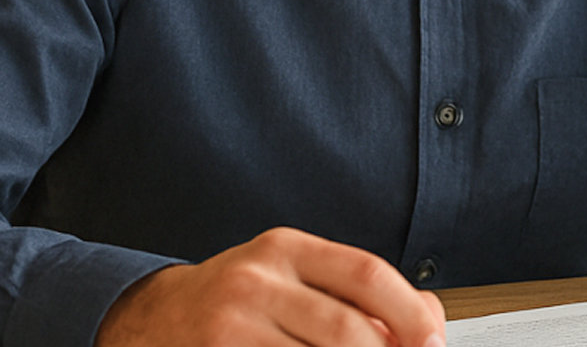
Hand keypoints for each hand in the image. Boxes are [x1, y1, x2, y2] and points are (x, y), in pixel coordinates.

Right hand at [95, 227, 446, 346]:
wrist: (153, 318)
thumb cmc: (236, 300)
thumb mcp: (290, 276)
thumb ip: (354, 291)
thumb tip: (430, 318)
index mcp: (283, 248)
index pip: (365, 273)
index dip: (411, 314)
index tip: (432, 341)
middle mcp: (255, 279)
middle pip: (347, 330)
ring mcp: (232, 325)